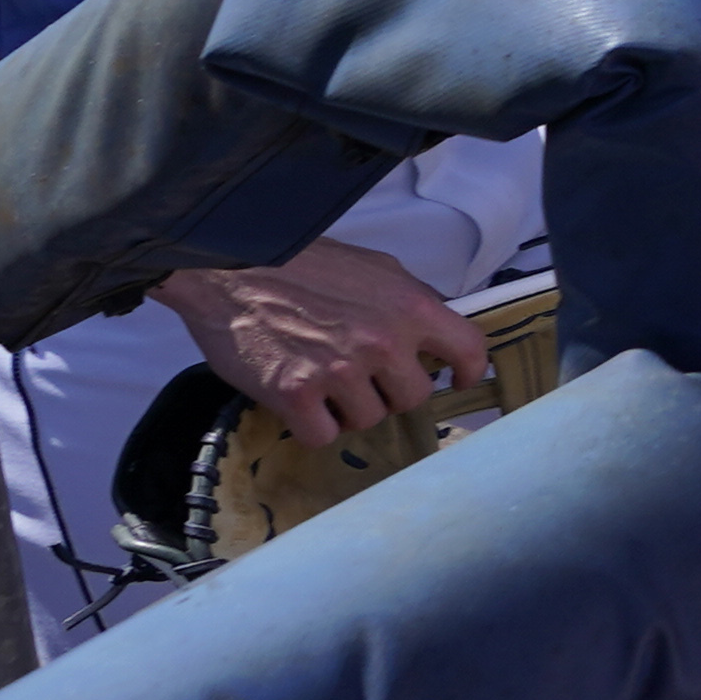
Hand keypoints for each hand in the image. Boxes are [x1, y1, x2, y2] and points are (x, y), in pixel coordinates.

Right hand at [160, 239, 484, 451]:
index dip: (469, 371)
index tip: (459, 380)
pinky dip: (313, 425)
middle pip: (414, 397)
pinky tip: (301, 400)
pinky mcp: (295, 395)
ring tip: (325, 380)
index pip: (469, 350)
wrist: (231, 268)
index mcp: (410, 306)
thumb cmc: (303, 263)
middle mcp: (382, 342)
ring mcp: (338, 371)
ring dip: (350, 409)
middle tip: (365, 375)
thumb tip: (440, 330)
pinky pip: (323, 436)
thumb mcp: (376, 268)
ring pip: (369, 420)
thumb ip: (411, 300)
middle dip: (392, 391)